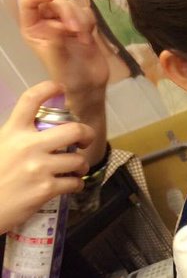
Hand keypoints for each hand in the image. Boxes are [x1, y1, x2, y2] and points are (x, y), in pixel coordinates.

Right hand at [0, 81, 94, 234]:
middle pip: (73, 130)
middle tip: (85, 140)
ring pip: (78, 160)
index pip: (30, 99)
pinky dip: (76, 183)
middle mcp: (28, 145)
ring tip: (75, 168)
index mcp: (13, 131)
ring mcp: (39, 168)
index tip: (59, 88)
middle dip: (86, 134)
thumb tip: (41, 128)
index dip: (48, 88)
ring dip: (81, 165)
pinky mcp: (46, 189)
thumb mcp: (1, 145)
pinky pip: (74, 182)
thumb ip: (19, 135)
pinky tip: (71, 184)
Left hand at [19, 0, 108, 103]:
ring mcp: (65, 23)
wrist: (90, 86)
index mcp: (33, 29)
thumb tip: (58, 24)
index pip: (29, 3)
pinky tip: (89, 38)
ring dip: (81, 19)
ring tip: (84, 40)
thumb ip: (55, 41)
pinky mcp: (82, 25)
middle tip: (77, 30)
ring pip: (72, 4)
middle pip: (55, 1)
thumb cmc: (68, 79)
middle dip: (68, 12)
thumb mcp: (58, 61)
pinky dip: (90, 21)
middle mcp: (47, 23)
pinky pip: (86, 11)